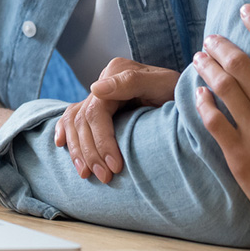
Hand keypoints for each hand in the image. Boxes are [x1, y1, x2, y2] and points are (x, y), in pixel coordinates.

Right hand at [53, 57, 179, 182]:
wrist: (189, 95)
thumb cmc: (179, 91)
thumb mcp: (164, 84)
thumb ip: (130, 82)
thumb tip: (94, 88)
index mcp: (116, 72)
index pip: (96, 111)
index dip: (102, 141)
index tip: (115, 167)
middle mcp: (105, 81)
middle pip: (84, 119)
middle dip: (91, 151)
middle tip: (104, 178)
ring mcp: (100, 93)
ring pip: (75, 120)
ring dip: (77, 149)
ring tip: (86, 174)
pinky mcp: (100, 106)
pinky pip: (73, 116)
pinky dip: (64, 129)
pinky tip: (60, 144)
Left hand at [193, 4, 249, 249]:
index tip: (246, 9)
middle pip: (241, 64)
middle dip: (222, 45)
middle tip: (212, 38)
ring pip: (223, 87)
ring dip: (207, 67)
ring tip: (199, 58)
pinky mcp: (239, 154)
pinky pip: (213, 121)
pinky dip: (203, 103)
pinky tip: (198, 93)